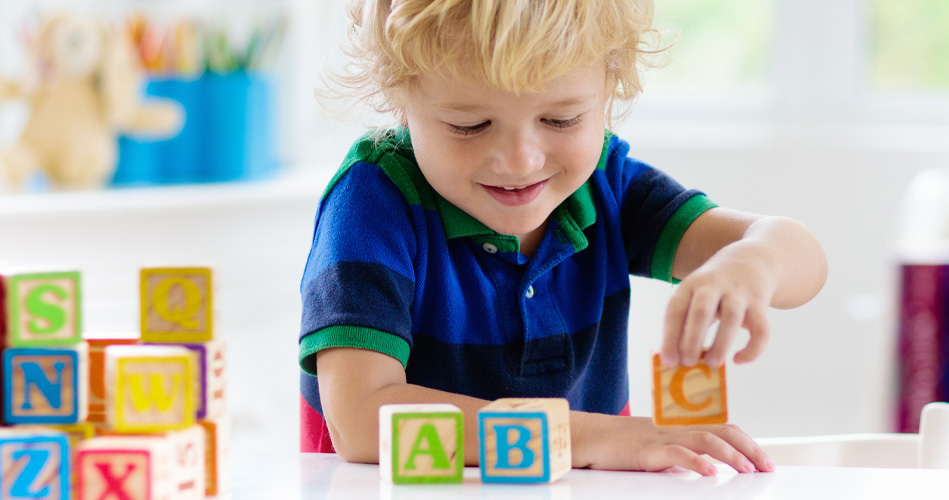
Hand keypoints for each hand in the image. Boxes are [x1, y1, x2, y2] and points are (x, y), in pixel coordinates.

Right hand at [572, 413, 773, 474]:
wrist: (587, 437)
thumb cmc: (618, 446)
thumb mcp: (656, 449)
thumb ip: (679, 455)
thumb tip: (703, 467)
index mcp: (681, 429)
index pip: (723, 429)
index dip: (747, 443)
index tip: (764, 462)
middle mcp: (676, 429)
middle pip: (722, 431)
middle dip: (749, 449)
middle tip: (767, 467)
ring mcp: (662, 438)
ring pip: (705, 439)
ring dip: (730, 455)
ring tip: (747, 470)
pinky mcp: (647, 451)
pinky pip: (676, 453)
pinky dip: (696, 462)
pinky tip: (710, 473)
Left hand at [661, 241, 778, 367]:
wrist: (750, 260)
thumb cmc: (713, 290)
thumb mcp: (695, 295)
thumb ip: (686, 323)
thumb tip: (677, 360)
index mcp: (691, 285)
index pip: (675, 309)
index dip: (670, 337)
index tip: (669, 362)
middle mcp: (714, 286)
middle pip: (701, 310)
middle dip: (693, 338)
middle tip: (688, 363)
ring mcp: (738, 293)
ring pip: (731, 317)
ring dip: (721, 344)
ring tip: (712, 363)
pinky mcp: (760, 302)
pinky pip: (760, 328)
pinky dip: (752, 348)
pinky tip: (739, 360)